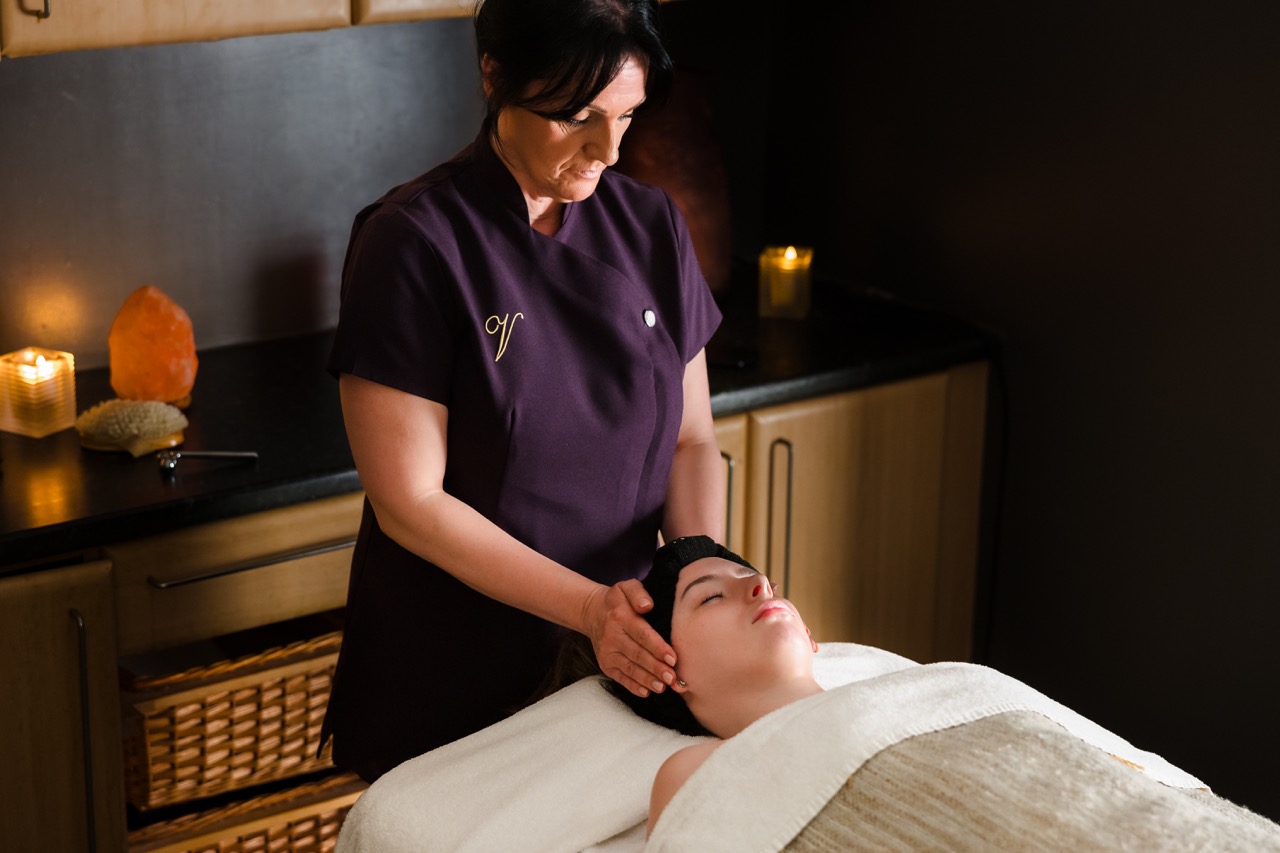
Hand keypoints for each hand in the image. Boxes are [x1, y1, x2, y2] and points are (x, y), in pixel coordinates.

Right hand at [583, 579, 681, 697]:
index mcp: (621, 617)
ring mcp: (608, 653)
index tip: (673, 658)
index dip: (658, 647)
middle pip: (638, 655)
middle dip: (656, 668)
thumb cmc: (617, 601)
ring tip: (663, 687)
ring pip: (630, 669)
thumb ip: (638, 593)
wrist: (592, 612)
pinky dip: (633, 686)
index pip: (642, 634)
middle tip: (672, 678)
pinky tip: (646, 691)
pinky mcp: (606, 664)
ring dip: (647, 679)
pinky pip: (621, 678)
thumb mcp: (626, 587)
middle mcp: (612, 637)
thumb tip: (647, 605)